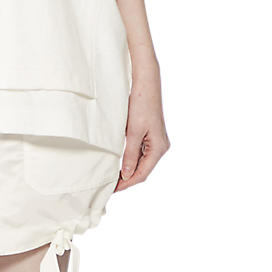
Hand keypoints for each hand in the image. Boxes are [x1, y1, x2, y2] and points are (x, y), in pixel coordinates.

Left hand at [114, 75, 169, 191]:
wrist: (145, 83)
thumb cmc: (141, 104)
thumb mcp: (133, 132)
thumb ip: (130, 155)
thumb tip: (127, 175)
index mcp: (159, 148)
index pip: (142, 173)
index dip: (127, 183)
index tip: (113, 189)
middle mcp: (160, 146)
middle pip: (143, 170)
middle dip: (128, 179)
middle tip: (110, 186)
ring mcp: (156, 141)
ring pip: (142, 162)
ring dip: (129, 170)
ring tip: (113, 177)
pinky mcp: (150, 135)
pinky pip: (141, 153)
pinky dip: (131, 160)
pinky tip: (121, 163)